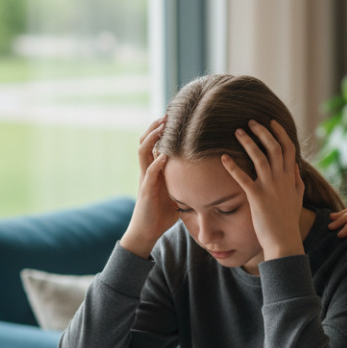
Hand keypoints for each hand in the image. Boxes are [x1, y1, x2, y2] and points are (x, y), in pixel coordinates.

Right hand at [120, 116, 177, 257]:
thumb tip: (204, 175)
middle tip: (166, 115)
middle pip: (144, 142)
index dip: (159, 130)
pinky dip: (156, 164)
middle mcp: (146, 171)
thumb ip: (183, 182)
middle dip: (154, 128)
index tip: (172, 118)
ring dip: (152, 139)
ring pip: (142, 152)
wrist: (147, 232)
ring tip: (162, 128)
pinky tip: (165, 156)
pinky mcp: (145, 192)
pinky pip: (148, 174)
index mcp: (153, 171)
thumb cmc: (162, 214)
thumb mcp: (175, 193)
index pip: (153, 144)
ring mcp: (144, 180)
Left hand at [222, 120, 305, 260]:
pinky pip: (243, 178)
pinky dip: (233, 166)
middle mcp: (282, 179)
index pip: (288, 148)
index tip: (272, 122)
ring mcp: (270, 187)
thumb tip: (296, 166)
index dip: (280, 133)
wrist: (284, 241)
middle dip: (262, 132)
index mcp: (291, 178)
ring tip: (237, 131)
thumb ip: (297, 181)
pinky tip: (224, 158)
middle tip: (251, 122)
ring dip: (248, 142)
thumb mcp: (297, 198)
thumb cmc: (288, 222)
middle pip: (274, 147)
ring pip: (260, 157)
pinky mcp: (257, 197)